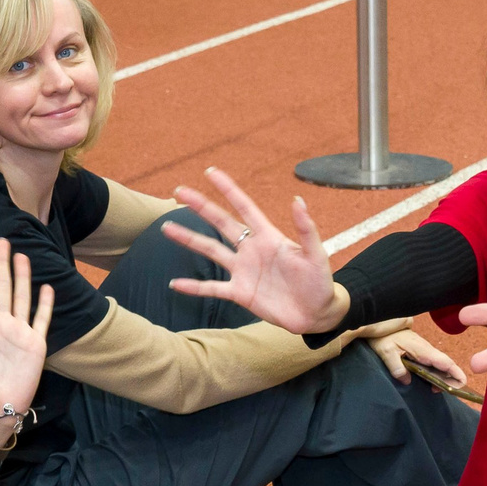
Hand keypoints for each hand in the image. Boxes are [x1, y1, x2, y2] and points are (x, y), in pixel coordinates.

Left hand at [0, 239, 53, 443]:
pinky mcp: (36, 344)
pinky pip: (42, 320)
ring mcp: (20, 332)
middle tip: (1, 239)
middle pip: (1, 286)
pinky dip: (45, 304)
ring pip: (22, 297)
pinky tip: (47, 287)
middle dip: (0, 263)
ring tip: (22, 255)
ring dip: (22, 276)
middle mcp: (1, 324)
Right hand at [162, 167, 342, 334]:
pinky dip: (194, 287)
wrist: (316, 313)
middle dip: (200, 206)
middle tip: (179, 191)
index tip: (211, 172)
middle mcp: (251, 250)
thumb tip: (297, 200)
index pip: (244, 207)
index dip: (228, 189)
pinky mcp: (240, 293)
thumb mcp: (316, 254)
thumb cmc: (319, 282)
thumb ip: (306, 229)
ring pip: (210, 251)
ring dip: (189, 239)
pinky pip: (212, 288)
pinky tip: (176, 283)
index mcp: (268, 237)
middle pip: (220, 223)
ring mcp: (243, 271)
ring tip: (167, 228)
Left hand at [358, 321, 468, 386]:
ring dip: (444, 378)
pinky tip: (433, 383)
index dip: (455, 373)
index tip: (461, 383)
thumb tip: (406, 381)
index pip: (445, 362)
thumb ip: (396, 367)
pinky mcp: (421, 354)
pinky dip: (437, 374)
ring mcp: (425, 352)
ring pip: (441, 366)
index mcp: (423, 350)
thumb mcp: (387, 352)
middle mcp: (427, 351)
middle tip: (451, 392)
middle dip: (452, 379)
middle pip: (446, 365)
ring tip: (439, 390)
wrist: (382, 325)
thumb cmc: (385, 337)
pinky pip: (434, 365)